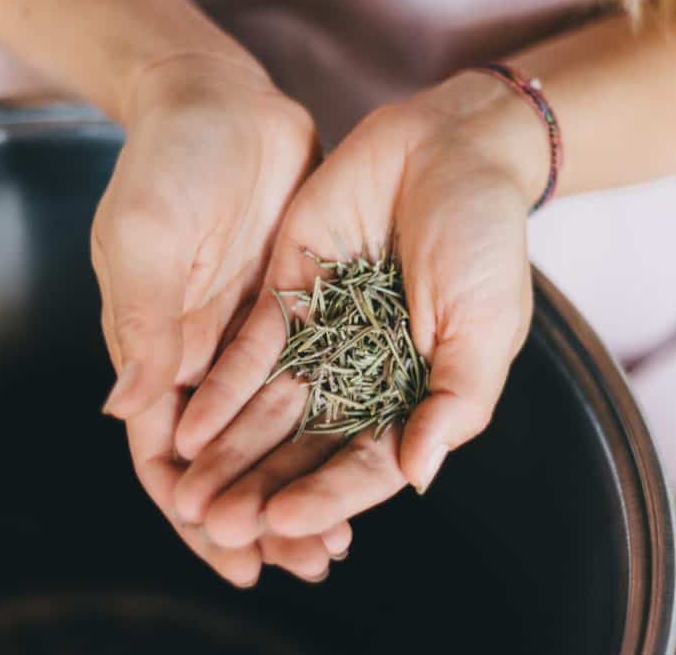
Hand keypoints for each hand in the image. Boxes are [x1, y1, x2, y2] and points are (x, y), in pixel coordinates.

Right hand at [92, 54, 348, 584]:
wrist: (220, 104)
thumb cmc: (166, 166)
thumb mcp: (144, 237)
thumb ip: (142, 320)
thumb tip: (131, 410)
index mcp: (152, 352)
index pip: (164, 453)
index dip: (194, 507)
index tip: (230, 555)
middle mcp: (202, 358)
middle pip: (229, 456)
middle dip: (262, 511)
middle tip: (306, 562)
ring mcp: (251, 338)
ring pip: (278, 430)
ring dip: (303, 480)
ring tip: (342, 535)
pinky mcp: (297, 311)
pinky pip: (318, 381)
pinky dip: (334, 422)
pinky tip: (368, 454)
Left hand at [171, 70, 544, 555]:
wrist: (451, 149)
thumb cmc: (486, 239)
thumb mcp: (486, 326)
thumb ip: (452, 401)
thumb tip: (416, 476)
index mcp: (415, 396)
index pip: (365, 464)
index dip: (326, 497)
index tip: (284, 524)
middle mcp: (362, 378)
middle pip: (306, 448)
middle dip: (261, 488)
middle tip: (217, 526)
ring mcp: (321, 339)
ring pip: (269, 409)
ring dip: (229, 453)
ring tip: (189, 494)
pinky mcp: (287, 297)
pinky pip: (250, 352)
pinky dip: (221, 390)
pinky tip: (189, 427)